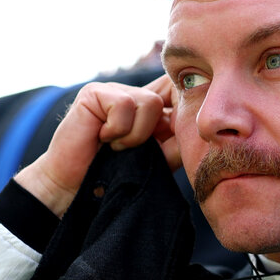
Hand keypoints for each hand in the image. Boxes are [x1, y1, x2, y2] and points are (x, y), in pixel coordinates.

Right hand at [15, 76, 178, 216]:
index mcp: (148, 108)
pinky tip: (102, 139)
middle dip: (161, 128)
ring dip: (136, 134)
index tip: (181, 130)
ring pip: (150, 102)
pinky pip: (124, 105)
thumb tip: (201, 123)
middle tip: (140, 147)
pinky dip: (118, 130)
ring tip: (117, 146)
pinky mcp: (94, 93)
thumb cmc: (116, 175)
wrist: (78, 190)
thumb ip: (178, 139)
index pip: (177, 89)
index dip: (186, 104)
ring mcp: (113, 91)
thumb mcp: (157, 158)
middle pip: (170, 92)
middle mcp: (132, 94)